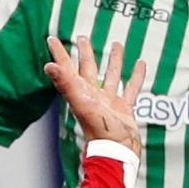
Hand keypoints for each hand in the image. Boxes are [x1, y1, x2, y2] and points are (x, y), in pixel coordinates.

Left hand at [44, 35, 146, 152]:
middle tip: (83, 37)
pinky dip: (136, 76)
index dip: (59, 53)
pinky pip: (131, 88)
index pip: (67, 68)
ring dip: (113, 61)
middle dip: (85, 53)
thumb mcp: (81, 102)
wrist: (116, 150)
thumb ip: (65, 83)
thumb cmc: (98, 129)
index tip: (52, 38)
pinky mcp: (124, 108)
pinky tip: (140, 64)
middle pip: (88, 69)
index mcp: (80, 91)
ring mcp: (109, 102)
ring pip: (111, 76)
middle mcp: (92, 95)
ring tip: (117, 44)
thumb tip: (48, 66)